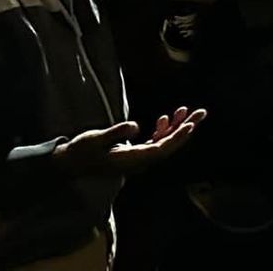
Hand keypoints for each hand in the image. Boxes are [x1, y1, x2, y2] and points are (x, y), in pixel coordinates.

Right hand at [54, 111, 206, 177]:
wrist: (70, 162)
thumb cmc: (82, 151)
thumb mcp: (96, 140)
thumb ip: (116, 133)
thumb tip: (135, 127)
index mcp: (131, 161)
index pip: (160, 150)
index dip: (176, 138)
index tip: (190, 125)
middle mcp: (138, 162)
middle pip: (168, 146)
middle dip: (185, 129)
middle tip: (202, 112)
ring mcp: (137, 159)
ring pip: (163, 143)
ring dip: (176, 127)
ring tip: (187, 110)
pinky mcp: (133, 154)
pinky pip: (154, 143)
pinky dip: (162, 131)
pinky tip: (165, 118)